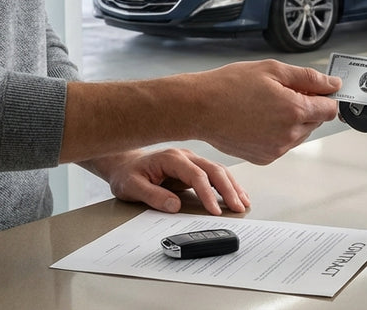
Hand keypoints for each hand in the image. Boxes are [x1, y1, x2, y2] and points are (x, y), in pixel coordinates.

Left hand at [82, 148, 249, 215]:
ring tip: (243, 203)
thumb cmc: (127, 174)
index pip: (196, 175)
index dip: (208, 193)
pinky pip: (215, 174)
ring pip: (218, 171)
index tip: (215, 211)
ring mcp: (191, 160)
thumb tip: (175, 206)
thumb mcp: (131, 187)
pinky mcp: (194, 168)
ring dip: (232, 186)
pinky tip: (237, 193)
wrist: (123, 163)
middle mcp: (185, 156)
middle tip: (238, 208)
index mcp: (171, 158)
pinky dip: (228, 184)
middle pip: (214, 170)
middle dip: (228, 189)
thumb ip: (152, 195)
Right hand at [194, 59, 339, 164]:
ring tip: (265, 105)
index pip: (330, 109)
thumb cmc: (230, 86)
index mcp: (295, 110)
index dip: (324, 96)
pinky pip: (282, 144)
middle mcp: (289, 134)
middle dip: (306, 106)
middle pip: (316, 121)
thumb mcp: (273, 70)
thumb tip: (333, 85)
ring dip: (291, 120)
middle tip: (280, 92)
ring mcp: (276, 149)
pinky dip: (277, 132)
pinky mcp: (264, 157)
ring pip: (299, 133)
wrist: (200, 108)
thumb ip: (309, 78)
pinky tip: (258, 119)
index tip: (316, 90)